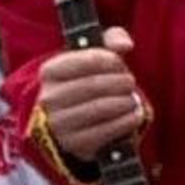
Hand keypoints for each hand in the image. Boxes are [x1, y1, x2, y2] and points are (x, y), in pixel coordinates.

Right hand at [39, 26, 143, 160]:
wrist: (67, 122)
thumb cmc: (84, 82)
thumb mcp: (92, 57)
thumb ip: (110, 41)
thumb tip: (125, 45)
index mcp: (50, 71)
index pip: (88, 60)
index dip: (111, 60)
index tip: (120, 63)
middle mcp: (49, 97)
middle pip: (96, 85)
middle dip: (121, 82)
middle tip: (129, 82)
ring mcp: (60, 123)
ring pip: (103, 107)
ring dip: (126, 102)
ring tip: (131, 99)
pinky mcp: (75, 144)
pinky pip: (108, 130)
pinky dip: (128, 120)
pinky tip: (134, 114)